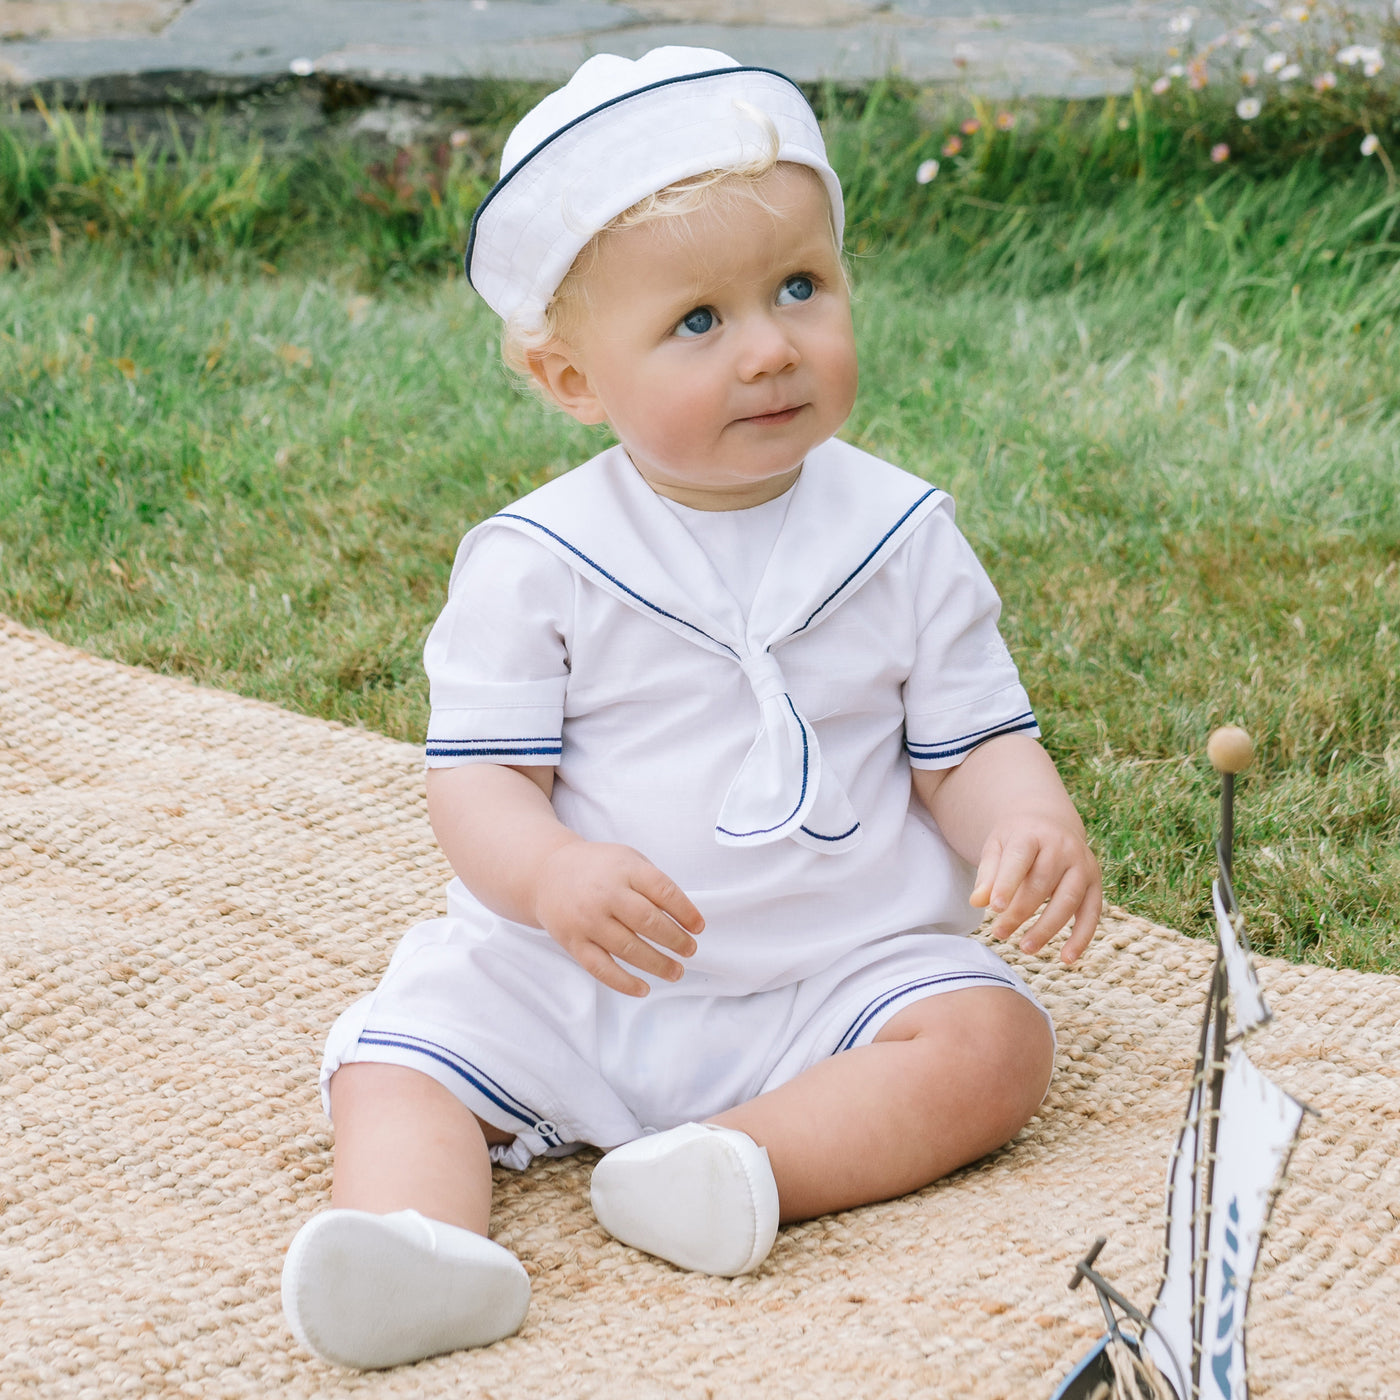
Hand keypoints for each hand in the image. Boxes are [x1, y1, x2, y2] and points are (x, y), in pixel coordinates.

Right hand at [533, 840, 704, 996]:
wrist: (547, 873)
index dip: (685, 912)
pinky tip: (643, 988)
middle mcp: (605, 894)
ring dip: (657, 964)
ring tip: (676, 972)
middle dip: (675, 940)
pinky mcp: (573, 942)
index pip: (663, 891)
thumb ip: (653, 884)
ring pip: (628, 948)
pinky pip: (601, 968)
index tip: (699, 927)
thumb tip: (684, 919)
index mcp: (624, 869)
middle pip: (648, 921)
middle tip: (690, 950)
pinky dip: (624, 982)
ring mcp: (587, 919)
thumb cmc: (599, 869)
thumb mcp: (628, 860)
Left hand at [969, 814, 1101, 963]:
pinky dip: (1082, 937)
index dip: (1007, 883)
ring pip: (1068, 900)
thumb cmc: (1016, 841)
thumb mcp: (996, 848)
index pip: (1019, 859)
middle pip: (1042, 883)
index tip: (994, 908)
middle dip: (1020, 912)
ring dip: (1047, 928)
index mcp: (1032, 834)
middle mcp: (1062, 847)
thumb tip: (977, 902)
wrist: (1049, 823)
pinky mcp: (1095, 882)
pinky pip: (1092, 912)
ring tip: (1025, 948)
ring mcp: (1082, 864)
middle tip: (999, 934)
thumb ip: (987, 874)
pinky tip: (1066, 958)